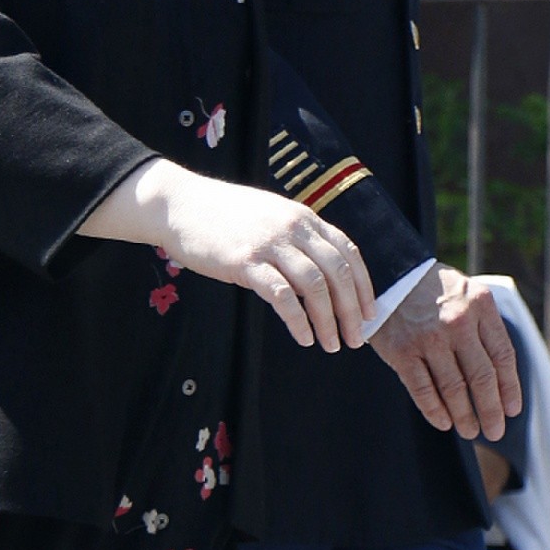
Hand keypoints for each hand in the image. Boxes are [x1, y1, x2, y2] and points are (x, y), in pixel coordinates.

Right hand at [80, 159, 374, 349]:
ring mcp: (269, 244)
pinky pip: (282, 296)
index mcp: (302, 218)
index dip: (363, 285)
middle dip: (352, 310)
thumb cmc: (223, 216)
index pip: (347, 252)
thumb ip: (295, 240)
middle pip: (337, 272)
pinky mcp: (245, 262)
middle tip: (356, 339)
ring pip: (315, 286)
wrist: (179, 204)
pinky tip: (303, 338)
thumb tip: (320, 276)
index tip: (370, 313)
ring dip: (328, 321)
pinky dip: (298, 321)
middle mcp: (292, 228)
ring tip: (331, 344)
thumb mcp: (269, 218)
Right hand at [370, 265, 522, 439]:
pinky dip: (435, 411)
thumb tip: (503, 381)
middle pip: (482, 377)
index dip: (510, 388)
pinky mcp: (402, 351)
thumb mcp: (469, 296)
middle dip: (491, 411)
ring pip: (454, 389)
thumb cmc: (435, 292)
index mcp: (481, 306)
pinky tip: (443, 423)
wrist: (391, 273)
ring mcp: (428, 338)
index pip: (503, 356)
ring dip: (464, 416)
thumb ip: (486, 328)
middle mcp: (457, 321)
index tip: (512, 410)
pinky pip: (423, 390)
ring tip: (470, 431)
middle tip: (495, 432)